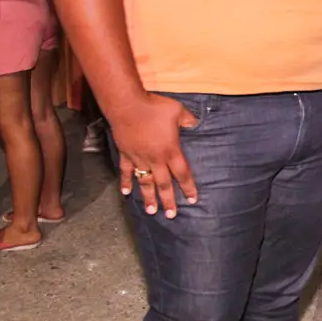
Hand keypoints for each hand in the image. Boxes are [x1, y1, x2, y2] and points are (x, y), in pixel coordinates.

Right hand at [111, 93, 198, 217]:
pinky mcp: (125, 154)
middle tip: (171, 215)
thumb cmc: (154, 108)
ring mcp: (139, 158)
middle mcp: (155, 159)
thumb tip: (196, 124)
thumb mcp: (178, 111)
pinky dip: (125, 182)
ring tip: (151, 211)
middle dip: (168, 200)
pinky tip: (126, 193)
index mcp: (170, 151)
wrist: (127, 105)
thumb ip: (188, 120)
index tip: (192, 200)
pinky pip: (126, 171)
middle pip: (164, 184)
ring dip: (148, 197)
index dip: (188, 187)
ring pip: (145, 182)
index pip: (182, 174)